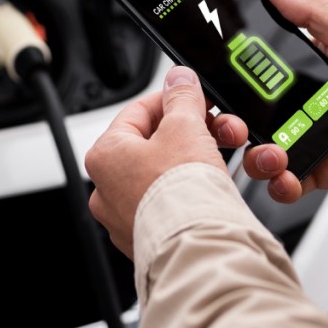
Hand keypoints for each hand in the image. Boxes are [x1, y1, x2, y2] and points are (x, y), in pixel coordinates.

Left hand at [86, 66, 246, 257]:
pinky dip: (195, 192)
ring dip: (198, 161)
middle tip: (218, 129)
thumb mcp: (186, 127)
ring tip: (221, 159)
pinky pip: (174, 204)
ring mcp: (128, 218)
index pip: (139, 112)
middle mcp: (108, 190)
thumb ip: (182, 98)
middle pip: (155, 144)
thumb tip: (178, 79)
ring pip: (167, 175)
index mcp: (105, 155)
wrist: (198, 248)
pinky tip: (214, 188)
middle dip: (193, 133)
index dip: (173, 100)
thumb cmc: (181, 193)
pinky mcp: (152, 237)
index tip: (196, 98)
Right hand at [243, 0, 327, 203]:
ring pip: (261, 149)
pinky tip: (288, 174)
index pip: (258, 68)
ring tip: (272, 153)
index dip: (235, 74)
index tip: (217, 77)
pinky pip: (287, 181)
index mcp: (308, 66)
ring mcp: (309, 136)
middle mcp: (304, 101)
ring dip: (255, 155)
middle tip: (234, 123)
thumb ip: (313, 10)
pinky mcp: (321, 169)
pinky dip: (280, 183)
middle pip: (250, 112)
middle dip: (233, 121)